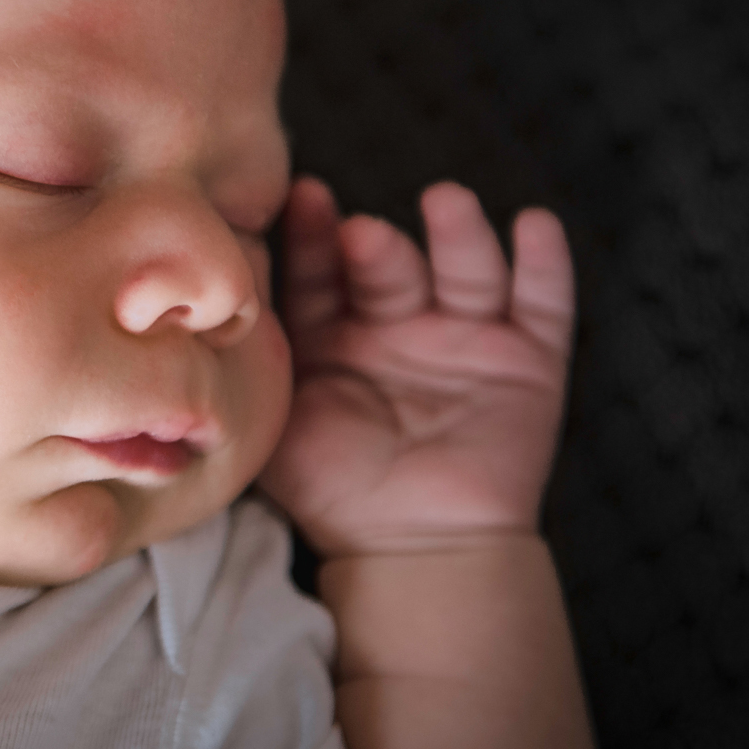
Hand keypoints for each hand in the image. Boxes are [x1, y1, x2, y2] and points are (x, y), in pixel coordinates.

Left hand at [260, 177, 574, 557]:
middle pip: (391, 268)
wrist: (408, 550)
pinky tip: (534, 226)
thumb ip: (254, 361)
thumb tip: (203, 303)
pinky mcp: (528, 362)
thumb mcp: (278, 418)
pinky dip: (544, 265)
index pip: (322, 272)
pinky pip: (543, 306)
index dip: (312, 236)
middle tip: (361, 234)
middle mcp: (399, 324)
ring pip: (465, 272)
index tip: (299, 197)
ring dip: (457, 234)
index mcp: (335, 331)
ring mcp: (465, 338)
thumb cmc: (328, 488)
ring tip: (445, 202)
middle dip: (377, 247)